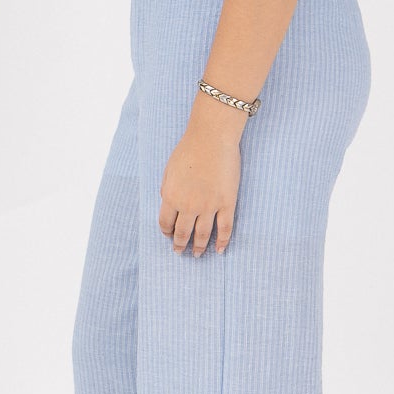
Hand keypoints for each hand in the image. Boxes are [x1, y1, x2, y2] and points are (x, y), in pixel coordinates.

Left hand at [158, 109, 242, 253]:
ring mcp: (209, 206)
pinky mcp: (227, 203)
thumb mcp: (169, 169)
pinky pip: (224, 228)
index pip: (166, 223)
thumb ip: (167, 188)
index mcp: (171, 196)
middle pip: (183, 233)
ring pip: (202, 235)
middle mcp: (188, 205)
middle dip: (180, 245)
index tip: (169, 236)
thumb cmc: (189, 149)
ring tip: (197, 255)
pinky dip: (222, 242)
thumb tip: (167, 202)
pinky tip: (219, 250)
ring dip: (199, 247)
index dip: (167, 232)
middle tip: (179, 252)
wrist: (212, 138)